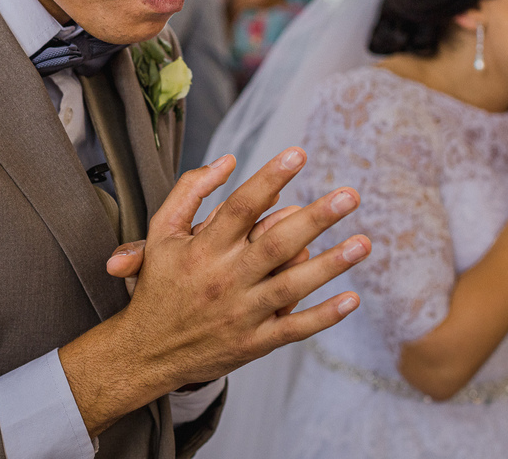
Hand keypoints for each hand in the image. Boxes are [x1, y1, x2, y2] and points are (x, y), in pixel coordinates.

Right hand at [112, 148, 367, 387]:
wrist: (144, 352)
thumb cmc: (158, 285)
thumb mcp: (161, 232)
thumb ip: (190, 191)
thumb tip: (228, 160)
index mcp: (203, 248)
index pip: (242, 206)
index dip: (271, 178)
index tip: (298, 154)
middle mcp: (225, 278)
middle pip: (276, 243)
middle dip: (316, 218)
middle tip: (350, 195)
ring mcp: (242, 312)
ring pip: (292, 286)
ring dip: (331, 264)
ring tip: (363, 243)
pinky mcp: (254, 342)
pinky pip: (295, 328)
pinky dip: (324, 316)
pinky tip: (352, 299)